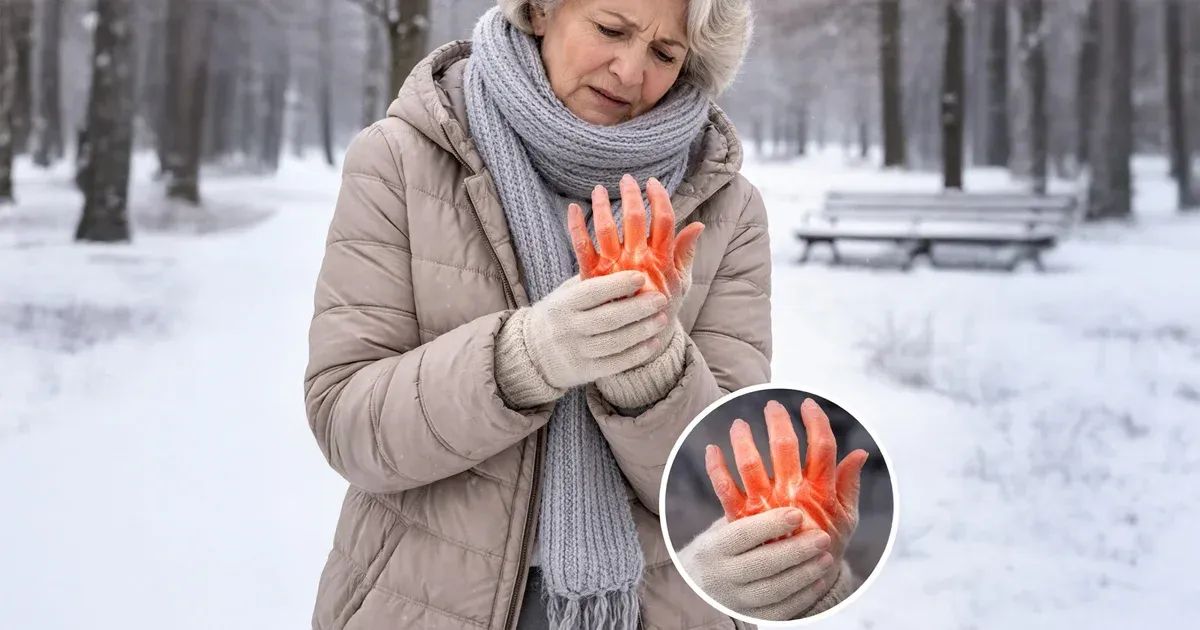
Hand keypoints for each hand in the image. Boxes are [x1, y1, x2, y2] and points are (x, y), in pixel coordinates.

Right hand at [503, 270, 669, 391]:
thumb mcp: (565, 294)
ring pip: (615, 342)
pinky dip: (637, 353)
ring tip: (663, 318)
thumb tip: (626, 261)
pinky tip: (653, 342)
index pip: (593, 292)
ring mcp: (577, 352)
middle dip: (638, 308)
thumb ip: (590, 281)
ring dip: (643, 330)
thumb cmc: (559, 315)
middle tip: (661, 298)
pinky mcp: (585, 372)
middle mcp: (568, 329)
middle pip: (608, 318)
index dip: (618, 284)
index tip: (641, 277)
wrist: (532, 355)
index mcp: (563, 305)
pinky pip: (616, 363)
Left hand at [568, 174, 703, 325]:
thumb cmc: (661, 306)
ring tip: (598, 189)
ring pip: (606, 229)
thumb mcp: (680, 281)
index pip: (664, 221)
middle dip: (631, 196)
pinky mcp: (593, 277)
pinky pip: (581, 248)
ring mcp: (614, 269)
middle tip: (626, 179)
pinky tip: (572, 208)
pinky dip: (575, 226)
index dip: (659, 199)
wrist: (637, 340)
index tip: (653, 183)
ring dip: (602, 206)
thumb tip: (698, 223)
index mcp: (660, 260)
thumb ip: (685, 252)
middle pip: (634, 220)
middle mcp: (637, 262)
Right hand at [678, 508, 838, 619]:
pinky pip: (780, 610)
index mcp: (713, 548)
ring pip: (773, 590)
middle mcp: (722, 576)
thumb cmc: (721, 547)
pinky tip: (818, 579)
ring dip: (804, 573)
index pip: (742, 535)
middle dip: (795, 550)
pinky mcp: (750, 616)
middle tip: (822, 537)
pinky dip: (802, 596)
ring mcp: (736, 600)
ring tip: (826, 557)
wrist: (699, 586)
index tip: (797, 513)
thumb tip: (775, 477)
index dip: (770, 524)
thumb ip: (748, 511)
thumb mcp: (724, 527)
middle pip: (761, 564)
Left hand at [705, 399, 867, 560]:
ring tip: (739, 424)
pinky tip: (711, 449)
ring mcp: (765, 508)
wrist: (799, 582)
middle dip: (778, 423)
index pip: (822, 449)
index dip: (816, 423)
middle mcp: (792, 496)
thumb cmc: (824, 543)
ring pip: (752, 465)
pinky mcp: (743, 520)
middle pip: (785, 449)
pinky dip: (716, 468)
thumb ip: (849, 484)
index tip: (808, 405)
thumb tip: (859, 452)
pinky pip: (725, 490)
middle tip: (772, 406)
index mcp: (820, 492)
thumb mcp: (846, 517)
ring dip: (744, 441)